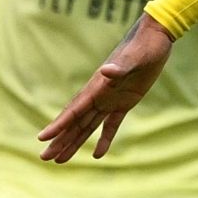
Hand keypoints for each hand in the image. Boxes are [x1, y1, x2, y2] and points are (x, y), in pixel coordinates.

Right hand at [38, 15, 173, 161]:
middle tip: (45, 158)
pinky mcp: (124, 102)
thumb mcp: (135, 58)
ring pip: (87, 126)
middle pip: (75, 123)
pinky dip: (104, 139)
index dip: (58, 125)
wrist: (154, 38)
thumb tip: (105, 71)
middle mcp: (99, 95)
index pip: (73, 111)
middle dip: (60, 140)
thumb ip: (120, 67)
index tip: (43, 138)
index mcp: (97, 87)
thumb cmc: (144, 46)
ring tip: (61, 160)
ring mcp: (110, 100)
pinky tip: (98, 155)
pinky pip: (110, 125)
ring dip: (74, 142)